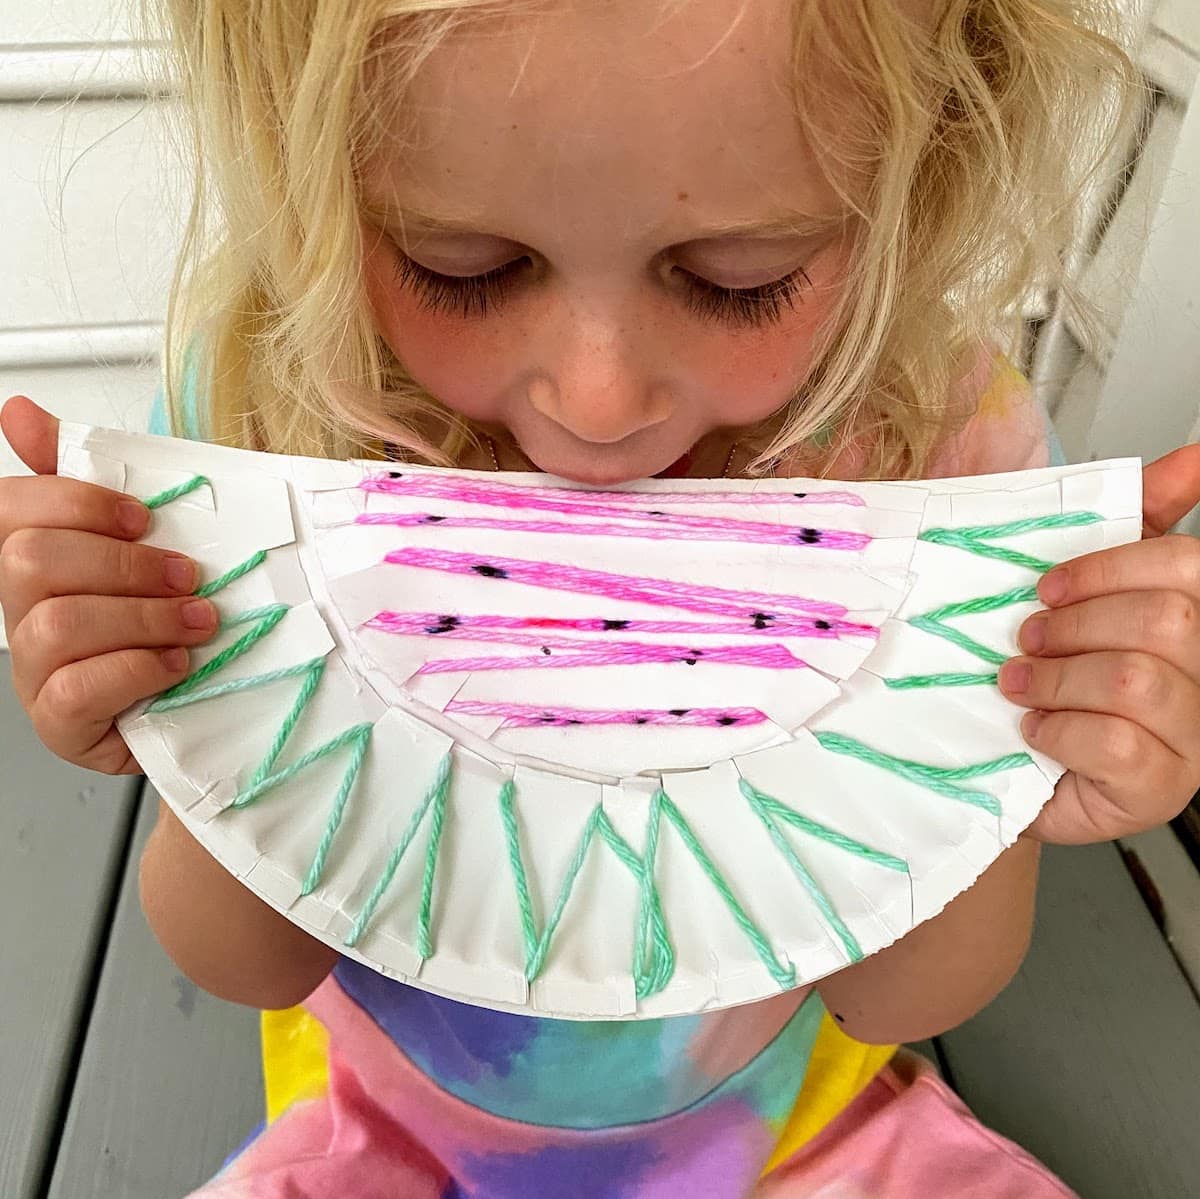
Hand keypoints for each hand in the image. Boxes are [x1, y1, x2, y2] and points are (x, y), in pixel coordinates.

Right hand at [0, 395, 217, 772]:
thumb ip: (88, 477)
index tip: (141, 516)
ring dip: (144, 618)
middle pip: (31, 561)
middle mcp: (20, 611)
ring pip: (58, 624)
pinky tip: (176, 664)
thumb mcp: (147, 538)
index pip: (10, 507)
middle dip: (125, 564)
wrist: (201, 700)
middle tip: (188, 576)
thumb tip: (19, 412)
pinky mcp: (60, 723)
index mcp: (33, 558)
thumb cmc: (169, 615)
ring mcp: (34, 670)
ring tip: (198, 621)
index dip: (74, 501)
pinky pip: (76, 691)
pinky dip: (137, 669)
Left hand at [999, 443, 1199, 842]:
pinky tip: (1037, 730)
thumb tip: (1193, 458)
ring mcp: (1194, 740)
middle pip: (1164, 621)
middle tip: (1026, 638)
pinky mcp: (1159, 790)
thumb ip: (1140, 522)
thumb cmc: (1057, 677)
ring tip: (1019, 683)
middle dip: (1074, 624)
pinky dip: (1060, 730)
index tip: (1047, 585)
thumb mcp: (1088, 594)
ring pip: (1137, 682)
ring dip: (1057, 678)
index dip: (1108, 567)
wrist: (1015, 767)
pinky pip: (1118, 746)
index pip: (1186, 567)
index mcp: (1196, 618)